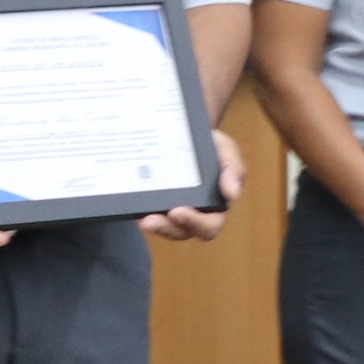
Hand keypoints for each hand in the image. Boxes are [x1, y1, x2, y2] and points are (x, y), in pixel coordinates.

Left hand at [142, 127, 246, 242]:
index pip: (209, 226)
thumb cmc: (211, 146)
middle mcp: (191, 214)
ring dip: (153, 226)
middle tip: (151, 221)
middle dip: (166, 229)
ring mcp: (169, 210)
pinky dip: (139, 212)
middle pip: (181, 232)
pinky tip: (130, 203)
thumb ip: (233, 169)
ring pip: (162, 227)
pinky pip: (145, 213)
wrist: (186, 131)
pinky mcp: (151, 203)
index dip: (195, 223)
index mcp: (214, 207)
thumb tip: (232, 195)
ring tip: (143, 219)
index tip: (177, 211)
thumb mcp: (226, 150)